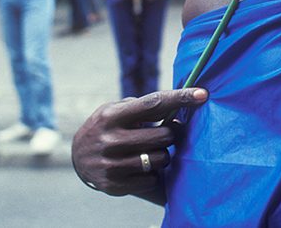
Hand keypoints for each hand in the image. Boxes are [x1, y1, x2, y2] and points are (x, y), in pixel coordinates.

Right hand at [72, 88, 208, 197]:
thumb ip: (142, 107)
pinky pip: (151, 178)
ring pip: (161, 159)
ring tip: (151, 150)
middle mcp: (111, 140)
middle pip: (163, 135)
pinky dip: (152, 172)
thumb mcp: (115, 110)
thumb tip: (177, 105)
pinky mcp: (114, 185)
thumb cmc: (107, 127)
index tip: (202, 94)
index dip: (180, 98)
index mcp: (112, 116)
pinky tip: (141, 166)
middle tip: (167, 132)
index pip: (153, 104)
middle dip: (171, 133)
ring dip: (163, 154)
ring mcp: (112, 164)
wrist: (77, 157)